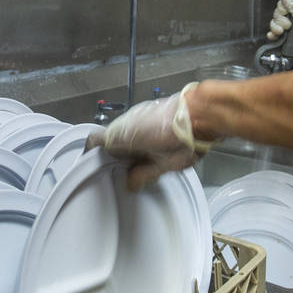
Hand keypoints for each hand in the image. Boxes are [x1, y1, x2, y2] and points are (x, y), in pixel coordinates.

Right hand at [86, 82, 211, 189]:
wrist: (200, 113)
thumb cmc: (181, 138)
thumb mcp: (161, 165)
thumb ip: (142, 175)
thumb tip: (131, 183)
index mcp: (121, 135)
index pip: (94, 142)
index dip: (92, 154)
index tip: (95, 166)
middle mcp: (126, 122)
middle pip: (111, 139)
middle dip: (116, 155)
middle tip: (125, 171)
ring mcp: (139, 113)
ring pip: (125, 132)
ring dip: (130, 145)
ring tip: (143, 161)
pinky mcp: (152, 109)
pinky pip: (138, 124)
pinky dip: (141, 136)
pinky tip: (154, 148)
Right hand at [265, 0, 292, 59]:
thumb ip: (292, 3)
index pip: (282, 3)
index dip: (282, 8)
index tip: (286, 12)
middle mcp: (291, 16)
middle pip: (276, 13)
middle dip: (280, 20)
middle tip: (289, 25)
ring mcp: (287, 26)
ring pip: (273, 23)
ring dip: (276, 28)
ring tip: (283, 32)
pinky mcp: (284, 36)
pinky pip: (273, 33)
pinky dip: (272, 35)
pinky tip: (276, 36)